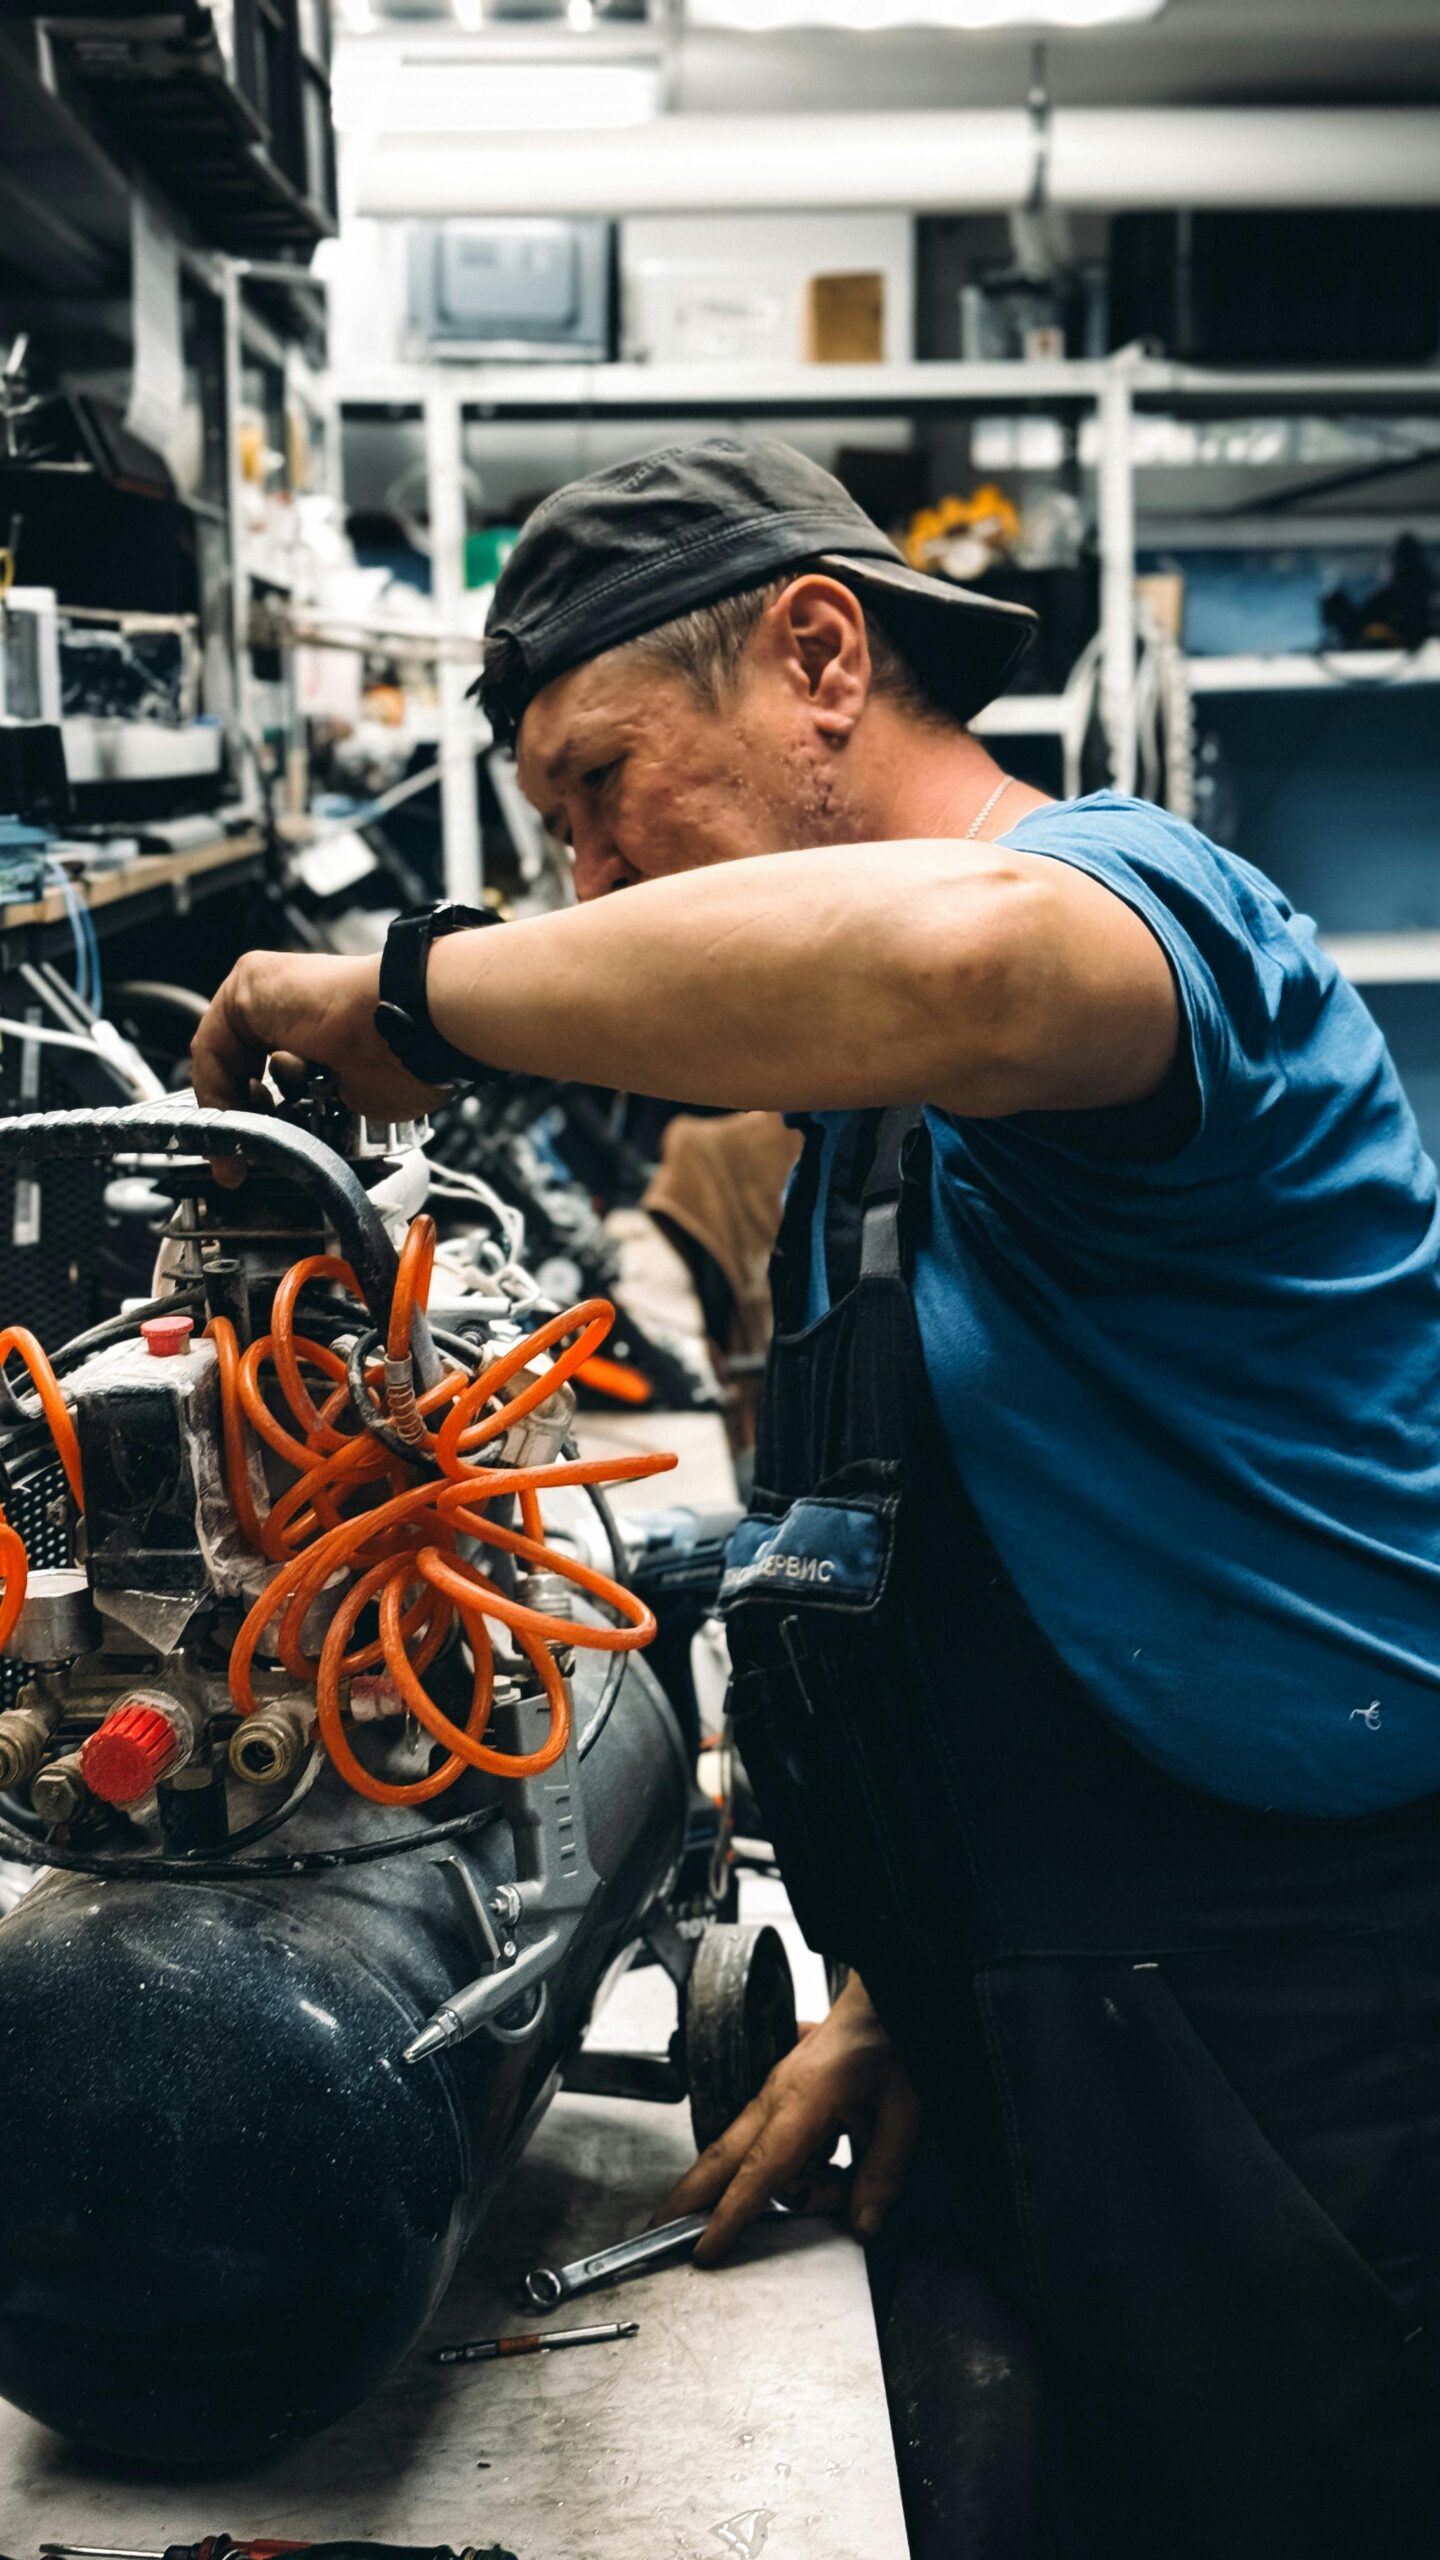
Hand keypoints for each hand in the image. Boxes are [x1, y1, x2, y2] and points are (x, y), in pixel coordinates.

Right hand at [191, 950, 447, 1148]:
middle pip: (244, 1092)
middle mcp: (288, 1036)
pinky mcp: (345, 1100)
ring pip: (275, 1117)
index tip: (211, 1127)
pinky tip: (310, 1126)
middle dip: (241, 1114)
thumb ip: (213, 1044)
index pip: (217, 1057)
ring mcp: (316, 1070)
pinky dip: (307, 1136)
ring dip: (274, 1124)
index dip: (211, 1093)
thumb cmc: (331, 1000)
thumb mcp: (244, 997)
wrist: (394, 1033)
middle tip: (240, 1134)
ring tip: (281, 1120)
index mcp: (261, 1002)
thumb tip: (217, 1095)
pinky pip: (312, 1133)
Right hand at [655, 1975, 919, 2265]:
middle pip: (721, 2155)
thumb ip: (883, 2171)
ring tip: (837, 2190)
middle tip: (658, 2230)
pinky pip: (767, 2139)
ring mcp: (774, 2091)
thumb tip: (864, 2223)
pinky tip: (830, 2169)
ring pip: (749, 2152)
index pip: (759, 2170)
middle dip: (688, 2195)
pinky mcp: (781, 2092)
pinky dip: (784, 2167)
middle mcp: (776, 2096)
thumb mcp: (905, 2112)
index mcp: (802, 2101)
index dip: (730, 2213)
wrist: (879, 1999)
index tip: (705, 2245)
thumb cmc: (888, 2044)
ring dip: (778, 2187)